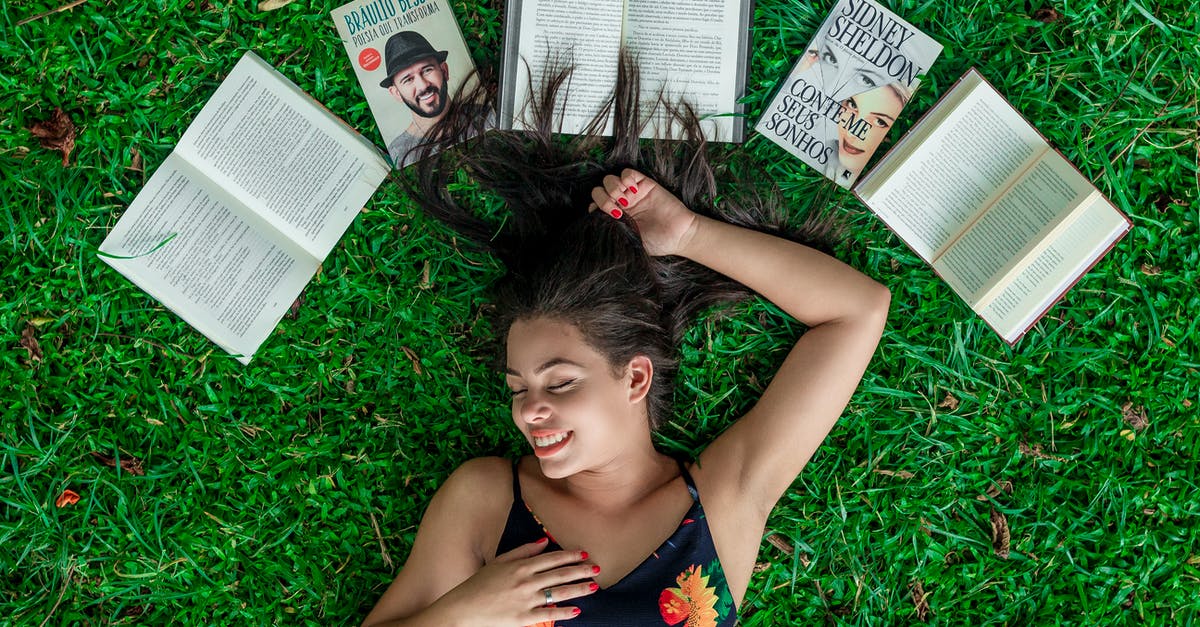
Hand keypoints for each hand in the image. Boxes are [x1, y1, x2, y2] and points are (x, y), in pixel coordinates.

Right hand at [435, 538, 597, 626]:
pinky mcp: (523, 618)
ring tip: (594, 586)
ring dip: (578, 589)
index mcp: (520, 566)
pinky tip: (577, 610)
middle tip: (597, 568)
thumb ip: (522, 551)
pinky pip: (549, 614)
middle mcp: (526, 581)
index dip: (570, 556)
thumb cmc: (479, 584)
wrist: (462, 609)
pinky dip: (564, 612)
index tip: (584, 554)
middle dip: (581, 570)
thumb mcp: (499, 561)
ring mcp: (526, 600)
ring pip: (558, 593)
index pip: (551, 558)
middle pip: (559, 574)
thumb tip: (544, 541)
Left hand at [589, 169, 698, 256]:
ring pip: (609, 180)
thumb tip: (597, 226)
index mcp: (615, 218)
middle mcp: (620, 204)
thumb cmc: (656, 242)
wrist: (678, 235)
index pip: (594, 206)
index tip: (603, 217)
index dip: (595, 209)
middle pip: (599, 191)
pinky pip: (628, 172)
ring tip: (625, 201)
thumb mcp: (630, 241)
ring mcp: (631, 193)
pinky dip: (626, 178)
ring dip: (613, 188)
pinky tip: (634, 190)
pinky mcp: (644, 184)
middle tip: (616, 210)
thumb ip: (614, 231)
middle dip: (603, 199)